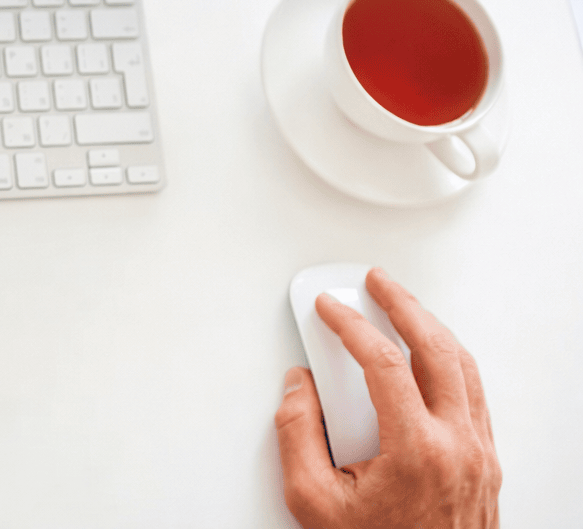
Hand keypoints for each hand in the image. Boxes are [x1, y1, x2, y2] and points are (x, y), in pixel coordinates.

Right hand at [275, 268, 499, 528]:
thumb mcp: (312, 501)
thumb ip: (296, 434)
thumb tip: (299, 389)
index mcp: (417, 451)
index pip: (385, 363)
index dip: (352, 325)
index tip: (329, 307)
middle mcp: (458, 447)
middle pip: (438, 350)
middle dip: (403, 306)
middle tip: (375, 283)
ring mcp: (479, 455)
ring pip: (465, 369)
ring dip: (431, 329)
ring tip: (403, 309)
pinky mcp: (486, 465)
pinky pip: (474, 396)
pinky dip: (449, 363)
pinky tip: (429, 356)